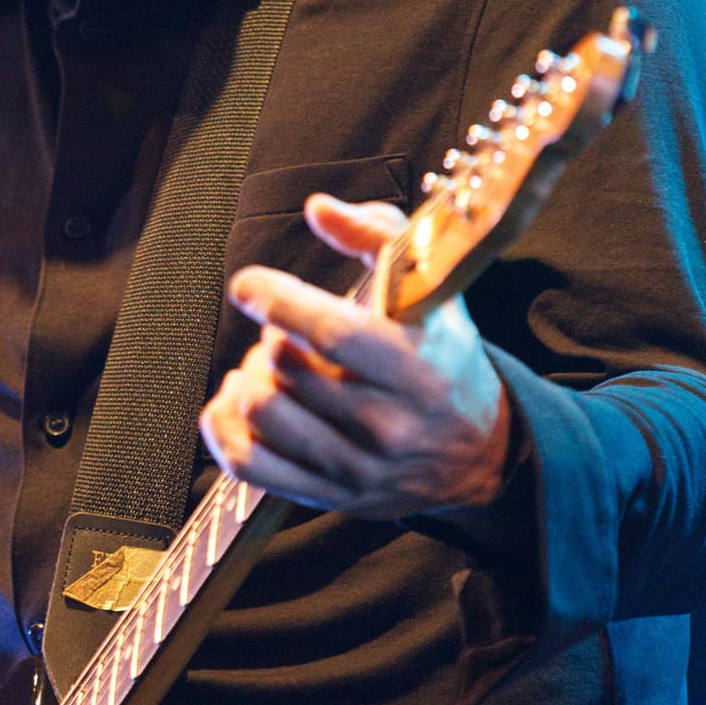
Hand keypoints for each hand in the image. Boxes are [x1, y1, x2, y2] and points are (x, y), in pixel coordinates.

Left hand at [199, 194, 510, 522]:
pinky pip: (249, 465)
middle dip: (269, 336)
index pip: (331, 333)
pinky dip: (223, 427)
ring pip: (262, 413)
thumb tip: (317, 208)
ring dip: (249, 377)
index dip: (276, 300)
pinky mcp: (331, 496)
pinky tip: (234, 400)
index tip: (249, 284)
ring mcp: (357, 466)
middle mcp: (387, 423)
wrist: (483, 451)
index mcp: (415, 366)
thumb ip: (376, 234)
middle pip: (286, 370)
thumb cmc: (444, 356)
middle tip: (281, 331)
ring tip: (266, 366)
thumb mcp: (430, 289)